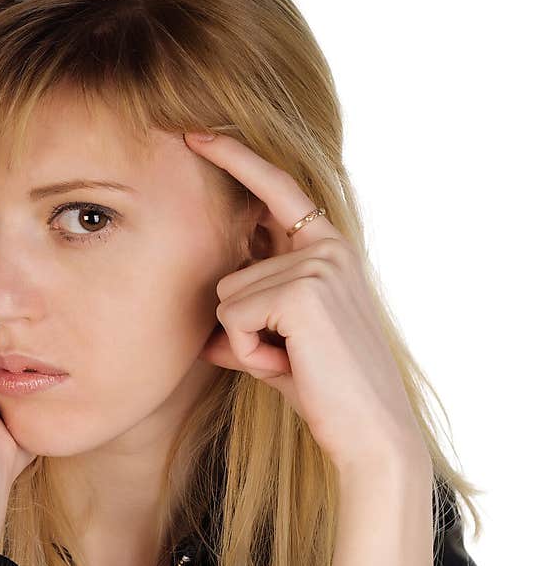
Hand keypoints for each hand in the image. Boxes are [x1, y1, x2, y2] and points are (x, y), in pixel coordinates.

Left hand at [184, 132, 429, 475]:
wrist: (369, 433)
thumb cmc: (326, 391)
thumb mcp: (278, 351)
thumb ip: (244, 330)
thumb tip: (206, 339)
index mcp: (327, 251)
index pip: (276, 191)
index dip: (235, 159)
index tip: (196, 132)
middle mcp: (326, 248)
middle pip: (229, 275)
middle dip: (243, 327)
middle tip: (292, 357)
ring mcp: (317, 264)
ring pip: (227, 298)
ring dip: (247, 342)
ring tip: (295, 362)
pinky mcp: (304, 290)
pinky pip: (234, 317)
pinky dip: (249, 352)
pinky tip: (291, 365)